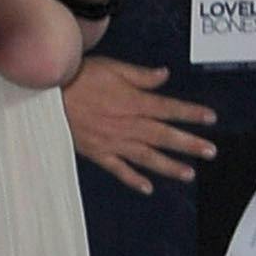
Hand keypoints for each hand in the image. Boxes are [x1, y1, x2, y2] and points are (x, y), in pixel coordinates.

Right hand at [61, 55, 215, 194]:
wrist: (44, 96)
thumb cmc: (76, 76)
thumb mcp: (110, 67)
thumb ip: (139, 75)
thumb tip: (164, 75)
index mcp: (132, 102)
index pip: (168, 108)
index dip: (191, 113)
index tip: (211, 118)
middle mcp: (127, 124)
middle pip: (163, 136)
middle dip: (189, 144)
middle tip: (210, 152)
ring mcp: (112, 141)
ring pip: (146, 156)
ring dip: (169, 165)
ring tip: (189, 174)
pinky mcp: (96, 152)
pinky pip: (117, 169)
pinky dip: (132, 179)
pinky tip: (147, 188)